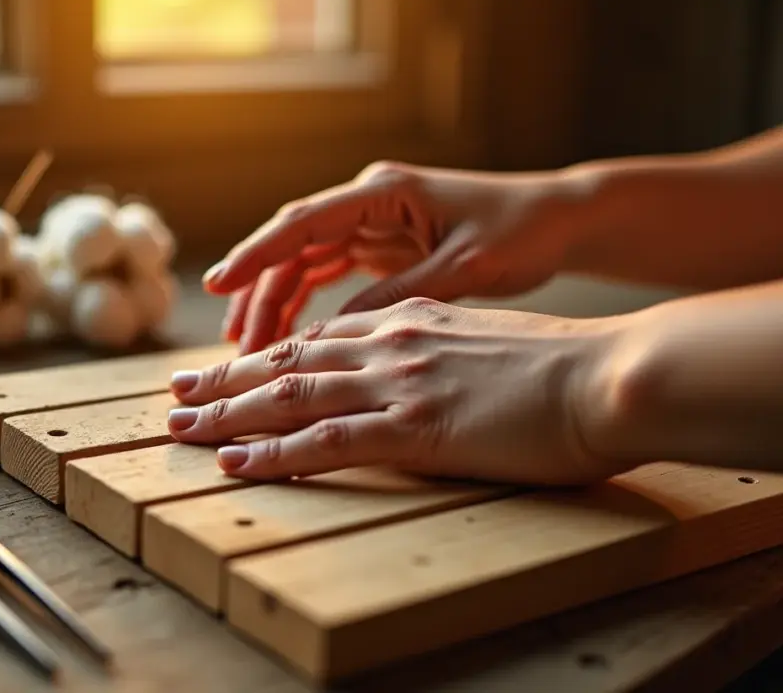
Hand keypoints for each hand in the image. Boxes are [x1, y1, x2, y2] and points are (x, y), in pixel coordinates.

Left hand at [167, 297, 630, 485]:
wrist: (606, 375)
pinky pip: (327, 441)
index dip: (263, 353)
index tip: (224, 367)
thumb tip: (411, 368)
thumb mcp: (484, 341)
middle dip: (225, 379)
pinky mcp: (414, 426)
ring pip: (290, 395)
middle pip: (288, 360)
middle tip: (176, 393)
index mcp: (408, 320)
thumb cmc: (560, 366)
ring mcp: (398, 383)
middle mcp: (390, 343)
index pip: (317, 337)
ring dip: (228, 412)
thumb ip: (435, 347)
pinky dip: (275, 453)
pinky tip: (237, 462)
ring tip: (181, 426)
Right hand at [203, 161, 592, 353]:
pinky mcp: (381, 246)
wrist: (558, 220)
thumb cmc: (520, 234)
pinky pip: (327, 275)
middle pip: (293, 246)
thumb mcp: (461, 269)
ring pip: (304, 263)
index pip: (303, 222)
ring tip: (251, 353)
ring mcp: (372, 223)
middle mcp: (369, 202)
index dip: (256, 254)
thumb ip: (397, 299)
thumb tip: (332, 334)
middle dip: (259, 294)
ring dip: (276, 305)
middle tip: (236, 347)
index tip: (218, 283)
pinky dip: (305, 307)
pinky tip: (288, 341)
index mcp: (384, 192)